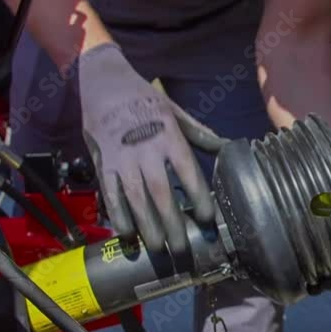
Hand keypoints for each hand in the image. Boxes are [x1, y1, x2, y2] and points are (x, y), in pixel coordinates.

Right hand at [78, 43, 212, 253]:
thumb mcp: (175, 111)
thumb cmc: (144, 98)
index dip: (199, 196)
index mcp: (168, 136)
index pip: (188, 171)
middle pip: (162, 193)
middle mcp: (145, 149)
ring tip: (159, 248)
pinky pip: (110, 195)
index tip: (208, 217)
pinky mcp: (102, 163)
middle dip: (173, 223)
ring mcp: (122, 159)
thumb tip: (227, 148)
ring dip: (147, 226)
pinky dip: (118, 216)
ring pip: (136, 199)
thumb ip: (200, 134)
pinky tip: (126, 235)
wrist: (103, 83)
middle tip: (183, 247)